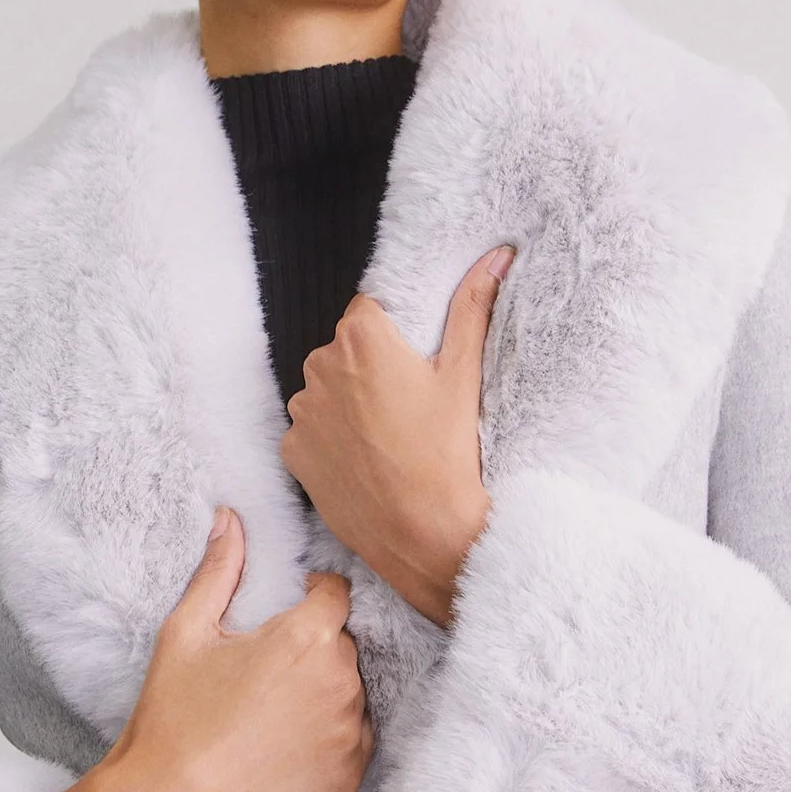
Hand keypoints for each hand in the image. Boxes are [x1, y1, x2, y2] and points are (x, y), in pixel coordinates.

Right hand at [10, 508, 370, 791]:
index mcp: (306, 639)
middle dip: (314, 647)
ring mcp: (350, 735)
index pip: (336, 593)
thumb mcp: (185, 633)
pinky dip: (329, 736)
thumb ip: (219, 570)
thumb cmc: (170, 720)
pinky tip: (283, 746)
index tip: (284, 612)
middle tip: (264, 671)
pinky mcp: (350, 778)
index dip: (311, 595)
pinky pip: (353, 739)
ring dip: (324, 691)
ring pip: (351, 691)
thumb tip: (230, 517)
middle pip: (344, 643)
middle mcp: (342, 683)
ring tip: (270, 714)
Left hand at [280, 246, 513, 626]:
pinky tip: (367, 460)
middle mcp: (319, 365)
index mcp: (361, 336)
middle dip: (372, 368)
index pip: (371, 310)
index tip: (416, 364)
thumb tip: (498, 255)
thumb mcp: (465, 375)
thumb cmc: (447, 455)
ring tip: (391, 438)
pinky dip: (334, 440)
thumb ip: (473, 306)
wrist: (422, 535)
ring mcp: (302, 411)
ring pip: (328, 390)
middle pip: (346, 349)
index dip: (395, 336)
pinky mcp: (292, 450)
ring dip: (350, 403)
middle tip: (411, 407)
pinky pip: (313, 430)